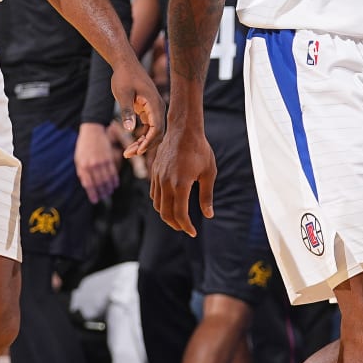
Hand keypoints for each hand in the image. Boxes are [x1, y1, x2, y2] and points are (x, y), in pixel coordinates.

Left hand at [74, 122, 119, 203]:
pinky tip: (115, 185)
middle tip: (103, 198)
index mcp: (83, 166)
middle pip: (99, 184)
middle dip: (101, 193)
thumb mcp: (78, 159)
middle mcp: (92, 165)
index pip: (88, 184)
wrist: (92, 131)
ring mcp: (101, 162)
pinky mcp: (109, 158)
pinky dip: (114, 180)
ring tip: (109, 192)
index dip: (92, 194)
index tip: (94, 200)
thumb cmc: (83, 146)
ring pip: (107, 179)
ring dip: (109, 188)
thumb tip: (86, 185)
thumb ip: (81, 172)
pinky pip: (113, 172)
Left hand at [110, 60, 164, 157]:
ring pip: (153, 132)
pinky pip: (149, 127)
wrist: (125, 64)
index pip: (157, 128)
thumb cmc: (123, 77)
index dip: (149, 141)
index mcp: (154, 104)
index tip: (138, 151)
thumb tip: (130, 130)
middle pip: (157, 133)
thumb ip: (127, 112)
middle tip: (128, 154)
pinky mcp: (149, 110)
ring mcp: (154, 109)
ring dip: (143, 143)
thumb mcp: (123, 94)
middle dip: (145, 146)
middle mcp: (158, 108)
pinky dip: (142, 137)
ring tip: (128, 153)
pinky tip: (132, 144)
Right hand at [148, 118, 213, 235]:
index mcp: (181, 184)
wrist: (183, 130)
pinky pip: (154, 193)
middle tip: (185, 228)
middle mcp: (166, 183)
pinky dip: (160, 203)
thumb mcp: (209, 173)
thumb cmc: (200, 150)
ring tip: (178, 218)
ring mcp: (158, 177)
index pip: (180, 214)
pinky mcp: (154, 172)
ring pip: (157, 204)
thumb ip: (207, 196)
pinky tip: (170, 203)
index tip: (193, 232)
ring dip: (166, 215)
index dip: (186, 226)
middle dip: (175, 224)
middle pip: (165, 213)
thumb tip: (208, 214)